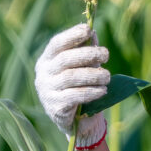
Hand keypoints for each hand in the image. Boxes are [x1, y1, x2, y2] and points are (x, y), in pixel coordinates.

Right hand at [33, 22, 111, 148]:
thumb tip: (92, 33)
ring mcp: (47, 91)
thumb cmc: (78, 86)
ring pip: (71, 77)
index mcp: (46, 60)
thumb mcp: (81, 67)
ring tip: (107, 76)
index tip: (88, 30)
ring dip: (93, 74)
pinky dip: (91, 91)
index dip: (71, 35)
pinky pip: (75, 96)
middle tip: (106, 54)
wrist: (74, 119)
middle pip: (65, 59)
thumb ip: (85, 51)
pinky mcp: (56, 107)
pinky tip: (103, 90)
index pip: (56, 44)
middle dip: (87, 54)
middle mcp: (43, 74)